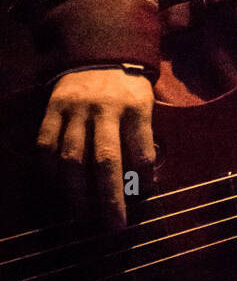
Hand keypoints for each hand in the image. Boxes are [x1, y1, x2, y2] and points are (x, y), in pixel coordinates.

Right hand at [36, 68, 155, 229]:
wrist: (97, 54)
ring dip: (76, 192)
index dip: (144, 178)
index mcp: (135, 108)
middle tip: (113, 226)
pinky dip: (50, 170)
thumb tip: (145, 182)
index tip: (143, 196)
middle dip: (109, 198)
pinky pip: (47, 145)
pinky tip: (56, 188)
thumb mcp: (146, 104)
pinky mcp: (53, 108)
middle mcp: (105, 109)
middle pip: (106, 160)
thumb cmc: (127, 89)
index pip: (142, 151)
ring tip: (81, 217)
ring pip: (72, 157)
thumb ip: (144, 138)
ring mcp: (76, 109)